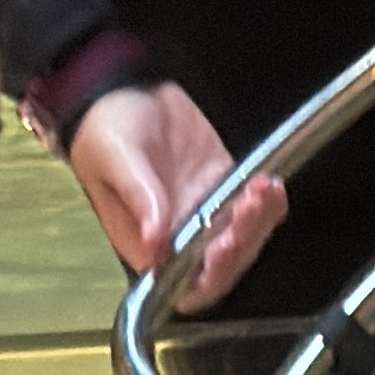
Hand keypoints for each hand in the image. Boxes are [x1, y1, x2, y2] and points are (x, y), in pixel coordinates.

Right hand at [63, 76, 284, 314]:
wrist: (123, 90)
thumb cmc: (105, 128)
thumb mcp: (114, 156)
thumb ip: (137, 197)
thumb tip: (154, 238)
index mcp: (144, 244)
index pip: (185, 284)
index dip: (210, 275)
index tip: (224, 244)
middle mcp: (177, 238)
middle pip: (222, 266)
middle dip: (243, 242)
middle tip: (249, 206)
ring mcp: (203, 215)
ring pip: (243, 239)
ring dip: (259, 221)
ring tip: (263, 189)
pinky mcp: (223, 189)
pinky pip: (252, 208)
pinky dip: (267, 203)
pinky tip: (270, 184)